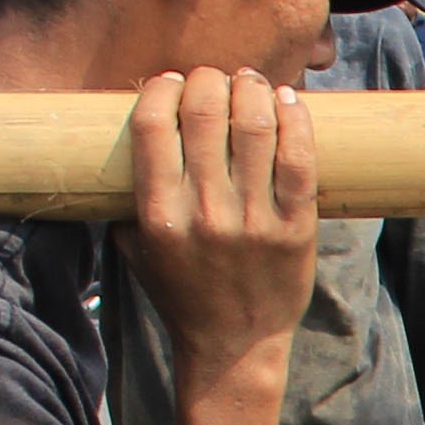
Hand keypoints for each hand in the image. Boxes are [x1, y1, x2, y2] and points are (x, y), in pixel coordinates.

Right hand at [117, 68, 317, 372]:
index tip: (172, 81)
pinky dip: (295, 119)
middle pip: (205, 115)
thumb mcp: (136, 247)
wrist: (234, 345)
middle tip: (214, 79)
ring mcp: (254, 221)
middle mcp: (205, 214)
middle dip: (208, 81)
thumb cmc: (182, 291)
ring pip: (254, 126)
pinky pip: (299, 158)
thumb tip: (131, 130)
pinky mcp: (296, 228)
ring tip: (249, 82)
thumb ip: (125, 196)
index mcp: (160, 214)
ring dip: (251, 90)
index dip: (162, 89)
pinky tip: (287, 101)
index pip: (153, 126)